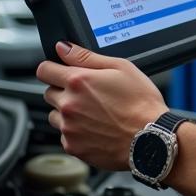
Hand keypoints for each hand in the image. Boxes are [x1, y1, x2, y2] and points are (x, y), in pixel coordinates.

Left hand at [38, 41, 164, 169]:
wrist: (150, 139)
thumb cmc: (141, 103)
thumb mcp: (121, 68)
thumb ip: (86, 57)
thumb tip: (63, 48)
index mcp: (78, 81)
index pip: (44, 70)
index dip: (53, 68)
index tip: (60, 72)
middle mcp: (68, 105)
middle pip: (49, 93)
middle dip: (64, 91)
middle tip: (89, 94)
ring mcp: (69, 128)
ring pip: (55, 116)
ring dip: (68, 113)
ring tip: (94, 113)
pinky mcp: (73, 147)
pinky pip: (65, 136)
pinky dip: (76, 132)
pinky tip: (97, 128)